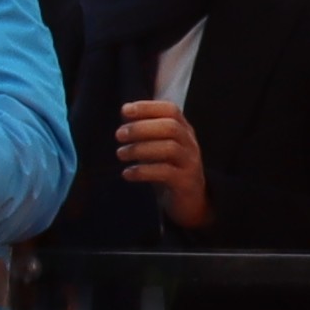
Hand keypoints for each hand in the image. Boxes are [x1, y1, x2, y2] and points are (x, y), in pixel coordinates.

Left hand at [114, 96, 213, 230]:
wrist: (190, 201)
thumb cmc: (169, 169)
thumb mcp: (160, 146)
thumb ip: (147, 131)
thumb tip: (124, 114)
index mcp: (184, 130)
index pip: (170, 110)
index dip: (148, 107)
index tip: (125, 110)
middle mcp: (190, 143)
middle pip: (171, 127)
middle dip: (141, 128)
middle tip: (119, 135)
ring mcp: (190, 162)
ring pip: (169, 148)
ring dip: (140, 149)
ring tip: (121, 154)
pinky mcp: (186, 182)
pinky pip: (166, 173)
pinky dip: (143, 171)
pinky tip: (127, 173)